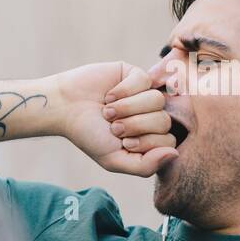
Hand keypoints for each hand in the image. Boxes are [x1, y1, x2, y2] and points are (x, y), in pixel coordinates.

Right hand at [53, 62, 177, 176]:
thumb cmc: (89, 136)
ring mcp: (146, 93)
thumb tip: (175, 154)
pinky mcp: (136, 75)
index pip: (168, 142)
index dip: (144, 143)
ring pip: (156, 100)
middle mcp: (152, 115)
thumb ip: (145, 166)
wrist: (65, 109)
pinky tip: (109, 96)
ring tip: (108, 111)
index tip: (122, 143)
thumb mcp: (114, 160)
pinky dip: (123, 91)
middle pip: (164, 121)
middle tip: (113, 126)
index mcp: (150, 137)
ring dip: (126, 108)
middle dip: (134, 126)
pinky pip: (145, 81)